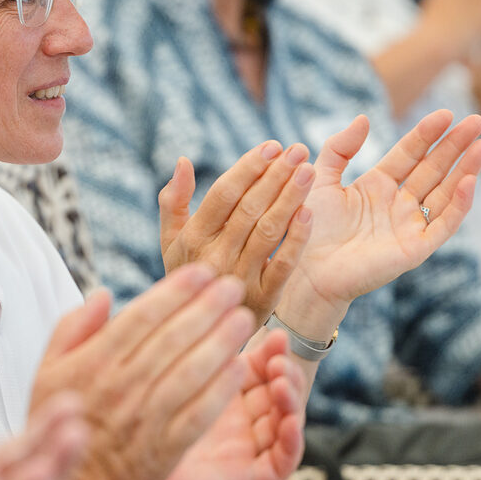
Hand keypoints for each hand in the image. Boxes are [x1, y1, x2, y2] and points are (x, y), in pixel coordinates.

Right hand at [29, 266, 257, 479]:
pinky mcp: (163, 451)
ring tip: (244, 319)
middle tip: (234, 286)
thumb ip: (73, 328)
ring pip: (191, 371)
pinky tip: (240, 367)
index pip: (142, 316)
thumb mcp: (47, 370)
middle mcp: (120, 387)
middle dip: (208, 307)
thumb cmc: (58, 421)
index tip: (203, 271)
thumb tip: (103, 294)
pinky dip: (220, 389)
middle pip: (172, 338)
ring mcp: (143, 420)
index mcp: (92, 363)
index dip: (176, 290)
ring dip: (222, 341)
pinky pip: (198, 414)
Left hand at [122, 329, 305, 479]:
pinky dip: (292, 441)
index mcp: (216, 391)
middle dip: (282, 367)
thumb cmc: (123, 427)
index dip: (266, 347)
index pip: (254, 363)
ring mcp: (243, 448)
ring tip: (281, 380)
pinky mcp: (246, 479)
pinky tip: (288, 421)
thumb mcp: (141, 379)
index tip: (268, 329)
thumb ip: (150, 342)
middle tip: (278, 353)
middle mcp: (236, 418)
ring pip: (284, 420)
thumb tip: (126, 294)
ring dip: (291, 398)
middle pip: (275, 388)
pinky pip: (280, 462)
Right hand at [159, 141, 313, 324]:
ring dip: (291, 197)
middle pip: (249, 208)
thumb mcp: (171, 242)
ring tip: (309, 170)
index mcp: (193, 238)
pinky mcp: (264, 299)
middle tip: (298, 150)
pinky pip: (284, 264)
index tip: (272, 146)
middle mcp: (214, 257)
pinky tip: (309, 211)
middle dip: (276, 175)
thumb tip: (182, 161)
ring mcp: (240, 278)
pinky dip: (297, 238)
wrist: (202, 333)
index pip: (223, 194)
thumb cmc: (191, 275)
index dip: (248, 168)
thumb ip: (173, 201)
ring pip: (268, 231)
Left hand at [284, 111, 480, 330]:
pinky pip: (443, 225)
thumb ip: (340, 148)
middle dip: (455, 146)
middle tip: (477, 121)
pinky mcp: (415, 249)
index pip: (409, 154)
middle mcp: (397, 204)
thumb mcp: (320, 179)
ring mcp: (409, 226)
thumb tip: (364, 118)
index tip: (446, 113)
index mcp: (376, 186)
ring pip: (445, 193)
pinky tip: (469, 181)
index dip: (427, 134)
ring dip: (466, 170)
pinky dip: (458, 205)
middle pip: (433, 169)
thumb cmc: (307, 228)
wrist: (304, 270)